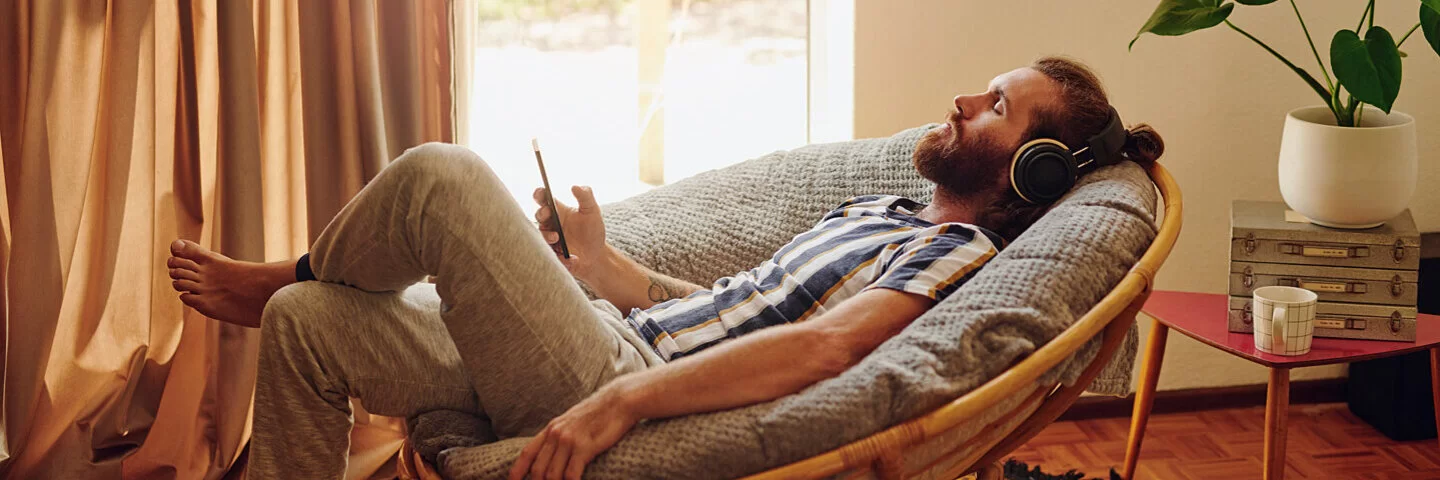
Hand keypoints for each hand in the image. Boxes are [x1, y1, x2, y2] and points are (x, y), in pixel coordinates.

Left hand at [507, 386, 638, 479]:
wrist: (619, 401)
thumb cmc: (599, 412)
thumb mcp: (572, 421)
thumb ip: (560, 435)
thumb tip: (552, 451)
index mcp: (551, 429)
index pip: (527, 453)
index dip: (516, 471)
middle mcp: (556, 434)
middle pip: (537, 470)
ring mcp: (569, 441)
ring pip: (552, 476)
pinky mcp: (584, 447)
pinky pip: (571, 475)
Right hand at [533, 185, 608, 281]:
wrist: (597, 254)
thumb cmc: (593, 230)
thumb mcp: (592, 211)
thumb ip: (586, 197)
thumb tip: (575, 186)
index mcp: (558, 211)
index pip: (544, 200)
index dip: (540, 194)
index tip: (541, 192)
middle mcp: (551, 224)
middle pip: (539, 216)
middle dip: (541, 213)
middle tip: (547, 213)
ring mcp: (551, 239)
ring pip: (541, 236)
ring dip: (547, 236)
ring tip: (556, 237)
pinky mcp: (554, 255)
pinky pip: (553, 255)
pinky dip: (562, 257)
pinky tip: (574, 258)